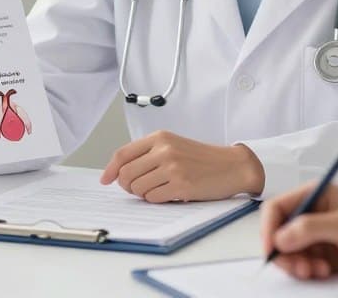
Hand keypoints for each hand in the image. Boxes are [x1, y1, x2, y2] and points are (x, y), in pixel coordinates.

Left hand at [98, 130, 264, 201]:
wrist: (232, 165)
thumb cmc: (201, 158)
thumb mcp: (173, 145)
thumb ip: (148, 153)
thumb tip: (118, 172)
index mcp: (160, 137)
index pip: (123, 154)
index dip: (110, 169)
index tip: (105, 180)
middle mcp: (164, 150)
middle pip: (126, 174)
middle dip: (128, 186)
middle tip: (138, 188)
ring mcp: (173, 168)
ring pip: (138, 188)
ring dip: (144, 194)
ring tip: (159, 189)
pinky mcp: (181, 186)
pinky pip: (153, 198)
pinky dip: (157, 199)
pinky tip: (169, 193)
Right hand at [259, 182, 337, 280]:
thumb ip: (311, 228)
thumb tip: (280, 237)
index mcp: (313, 194)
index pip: (277, 208)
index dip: (269, 228)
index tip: (271, 249)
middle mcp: (310, 212)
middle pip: (279, 232)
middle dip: (285, 252)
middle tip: (300, 268)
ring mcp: (314, 233)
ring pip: (288, 250)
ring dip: (297, 264)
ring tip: (317, 270)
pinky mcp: (321, 251)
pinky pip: (300, 262)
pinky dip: (307, 269)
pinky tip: (323, 271)